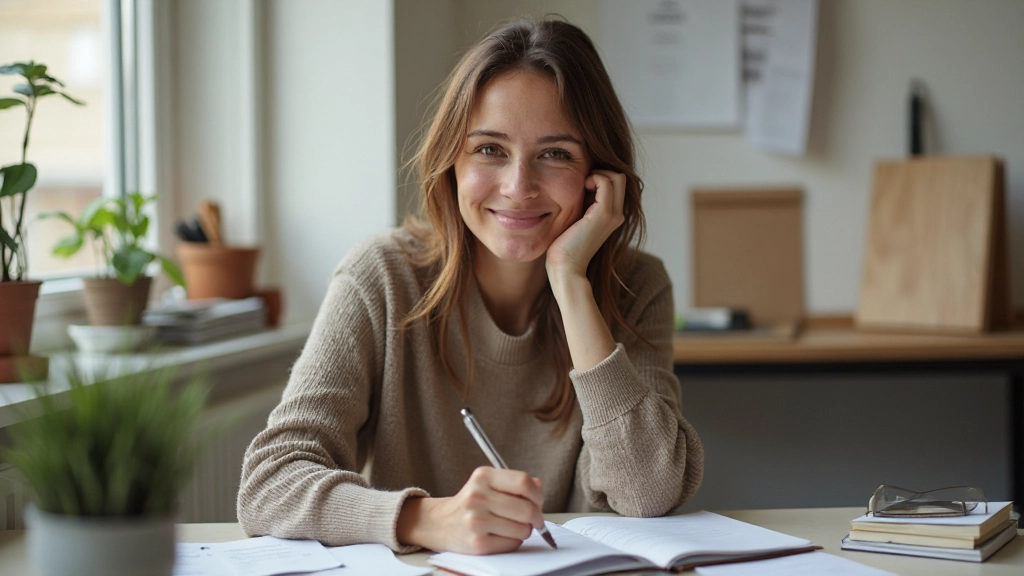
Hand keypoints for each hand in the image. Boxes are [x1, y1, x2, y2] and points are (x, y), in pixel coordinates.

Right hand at [396, 467, 544, 553]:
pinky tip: (502, 535)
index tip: (538, 502)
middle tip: (534, 519)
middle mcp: (478, 497)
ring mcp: (476, 521)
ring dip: (525, 530)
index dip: (537, 494)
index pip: (523, 482)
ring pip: (522, 529)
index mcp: (483, 477)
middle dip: (537, 517)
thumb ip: (514, 484)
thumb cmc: (469, 503)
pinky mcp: (477, 543)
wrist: (439, 523)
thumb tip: (539, 486)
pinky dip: (514, 541)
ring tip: (513, 526)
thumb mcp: (487, 484)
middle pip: (526, 508)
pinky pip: (512, 544)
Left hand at [545, 170, 625, 284]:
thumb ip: (582, 204)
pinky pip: (606, 182)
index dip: (600, 177)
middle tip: (582, 183)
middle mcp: (618, 214)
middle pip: (620, 177)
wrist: (566, 268)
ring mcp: (613, 214)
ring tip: (582, 186)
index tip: (582, 186)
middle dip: (601, 172)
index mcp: (612, 216)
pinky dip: (594, 177)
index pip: (616, 184)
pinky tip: (581, 188)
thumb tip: (578, 186)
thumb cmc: (565, 246)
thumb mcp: (576, 219)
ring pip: (617, 177)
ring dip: (597, 174)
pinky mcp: (604, 214)